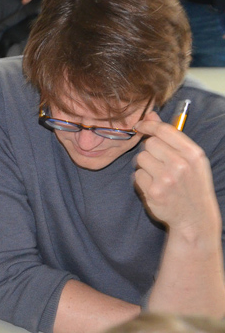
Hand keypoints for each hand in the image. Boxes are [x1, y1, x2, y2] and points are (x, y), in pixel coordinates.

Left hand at [134, 111, 219, 234]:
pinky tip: (154, 186)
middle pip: (149, 144)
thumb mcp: (191, 159)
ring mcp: (167, 179)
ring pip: (140, 159)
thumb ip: (171, 137)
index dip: (148, 125)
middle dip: (149, 151)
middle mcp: (181, 164)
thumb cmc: (192, 185)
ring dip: (144, 166)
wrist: (195, 217)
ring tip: (158, 175)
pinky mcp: (154, 191)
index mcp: (193, 154)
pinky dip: (142, 180)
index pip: (165, 130)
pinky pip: (136, 175)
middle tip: (159, 162)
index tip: (140, 125)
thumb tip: (150, 115)